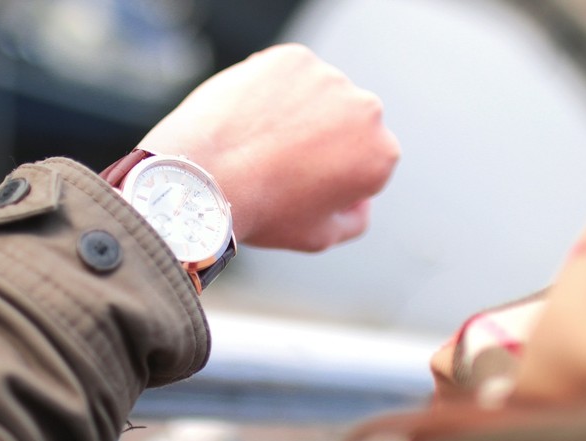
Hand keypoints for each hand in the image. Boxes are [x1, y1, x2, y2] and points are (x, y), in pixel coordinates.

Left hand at [137, 43, 399, 251]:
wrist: (204, 176)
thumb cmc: (262, 212)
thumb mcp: (319, 237)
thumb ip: (355, 220)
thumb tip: (361, 200)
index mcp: (381, 155)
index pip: (367, 160)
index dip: (334, 175)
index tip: (301, 184)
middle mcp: (367, 110)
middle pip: (348, 122)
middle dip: (322, 138)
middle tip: (278, 161)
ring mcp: (329, 78)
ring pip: (318, 94)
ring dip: (298, 111)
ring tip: (258, 140)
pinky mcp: (293, 58)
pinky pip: (288, 75)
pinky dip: (271, 90)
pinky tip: (248, 116)